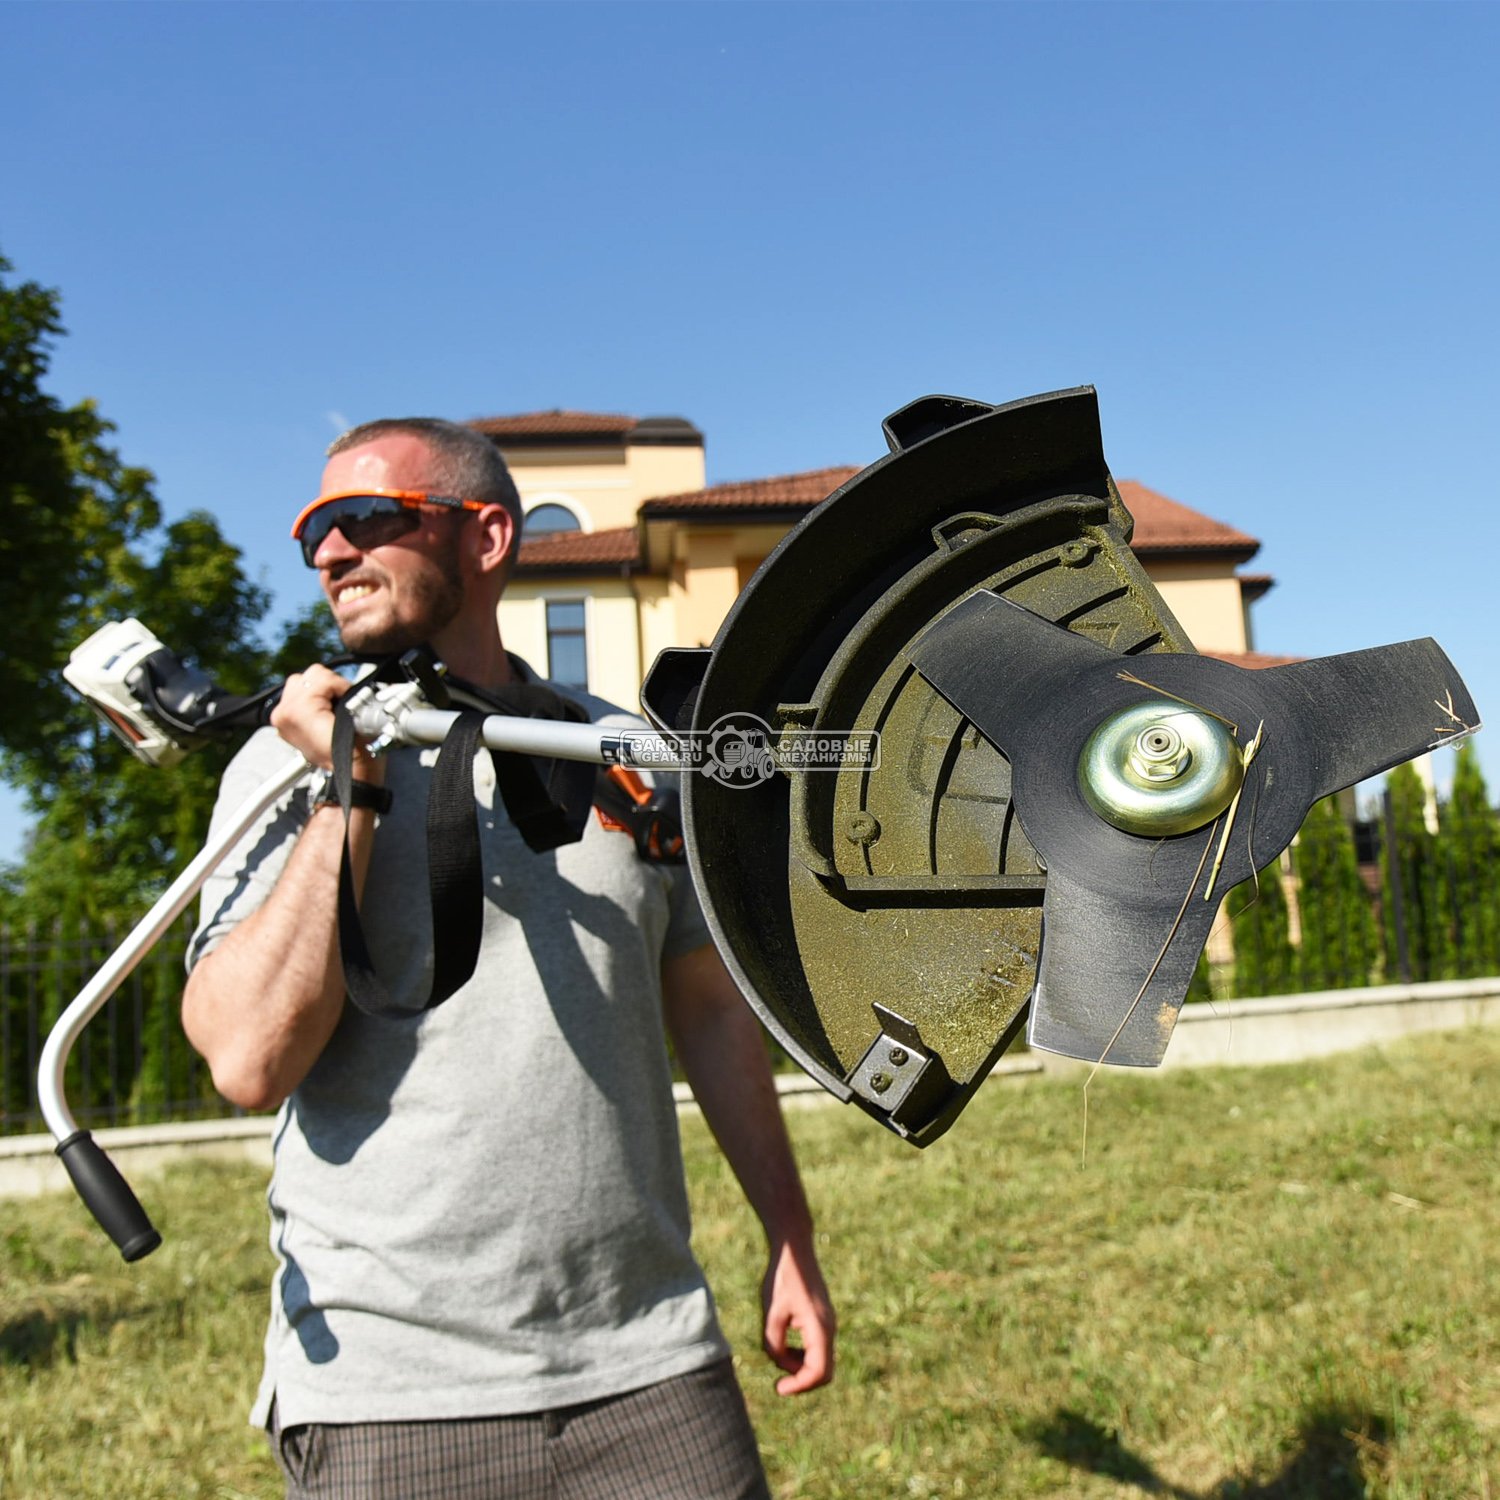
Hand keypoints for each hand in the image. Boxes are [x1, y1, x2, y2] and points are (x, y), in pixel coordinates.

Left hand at [270, 665, 379, 774]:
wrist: (349, 778)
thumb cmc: (357, 753)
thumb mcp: (356, 717)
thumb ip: (346, 694)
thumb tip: (343, 686)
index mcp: (298, 710)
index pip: (321, 676)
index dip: (342, 686)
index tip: (349, 703)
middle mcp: (284, 712)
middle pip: (308, 676)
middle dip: (327, 687)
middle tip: (341, 705)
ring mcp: (282, 719)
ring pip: (300, 684)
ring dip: (318, 692)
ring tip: (331, 709)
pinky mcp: (284, 723)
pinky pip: (296, 698)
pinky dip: (311, 701)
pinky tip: (323, 714)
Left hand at [761, 1237, 835, 1394]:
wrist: (794, 1250)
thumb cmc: (782, 1277)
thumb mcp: (772, 1312)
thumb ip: (774, 1343)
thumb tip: (779, 1363)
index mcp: (819, 1327)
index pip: (819, 1372)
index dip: (800, 1386)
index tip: (779, 1388)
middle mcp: (828, 1328)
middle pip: (823, 1372)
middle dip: (801, 1381)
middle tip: (778, 1383)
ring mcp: (827, 1324)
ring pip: (820, 1361)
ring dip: (800, 1367)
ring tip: (777, 1354)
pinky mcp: (821, 1319)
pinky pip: (816, 1348)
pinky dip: (802, 1355)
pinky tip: (785, 1345)